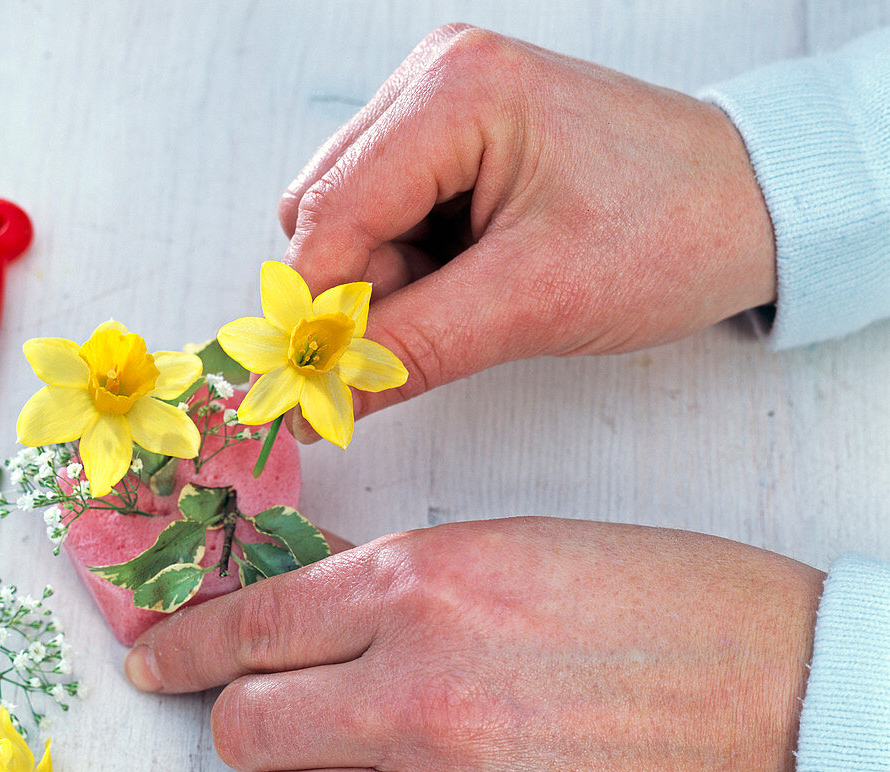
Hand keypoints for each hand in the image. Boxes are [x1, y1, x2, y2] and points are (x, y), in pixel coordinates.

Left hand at [125, 518, 822, 771]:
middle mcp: (418, 694)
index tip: (156, 663)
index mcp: (426, 585)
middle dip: (246, 721)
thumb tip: (301, 604)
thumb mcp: (523, 555)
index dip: (185, 642)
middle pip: (245, 728)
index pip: (251, 620)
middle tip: (279, 718)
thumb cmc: (677, 616)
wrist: (800, 718)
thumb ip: (395, 584)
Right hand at [279, 25, 775, 439]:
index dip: (315, 310)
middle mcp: (434, 81)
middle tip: (433, 331)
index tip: (315, 387)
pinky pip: (388, 218)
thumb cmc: (670, 230)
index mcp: (455, 92)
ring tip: (477, 296)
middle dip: (361, 292)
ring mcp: (440, 105)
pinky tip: (474, 277)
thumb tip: (318, 398)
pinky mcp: (453, 140)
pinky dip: (413, 269)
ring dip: (389, 284)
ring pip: (350, 220)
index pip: (330, 213)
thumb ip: (412, 350)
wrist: (748, 204)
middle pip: (324, 211)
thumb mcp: (534, 302)